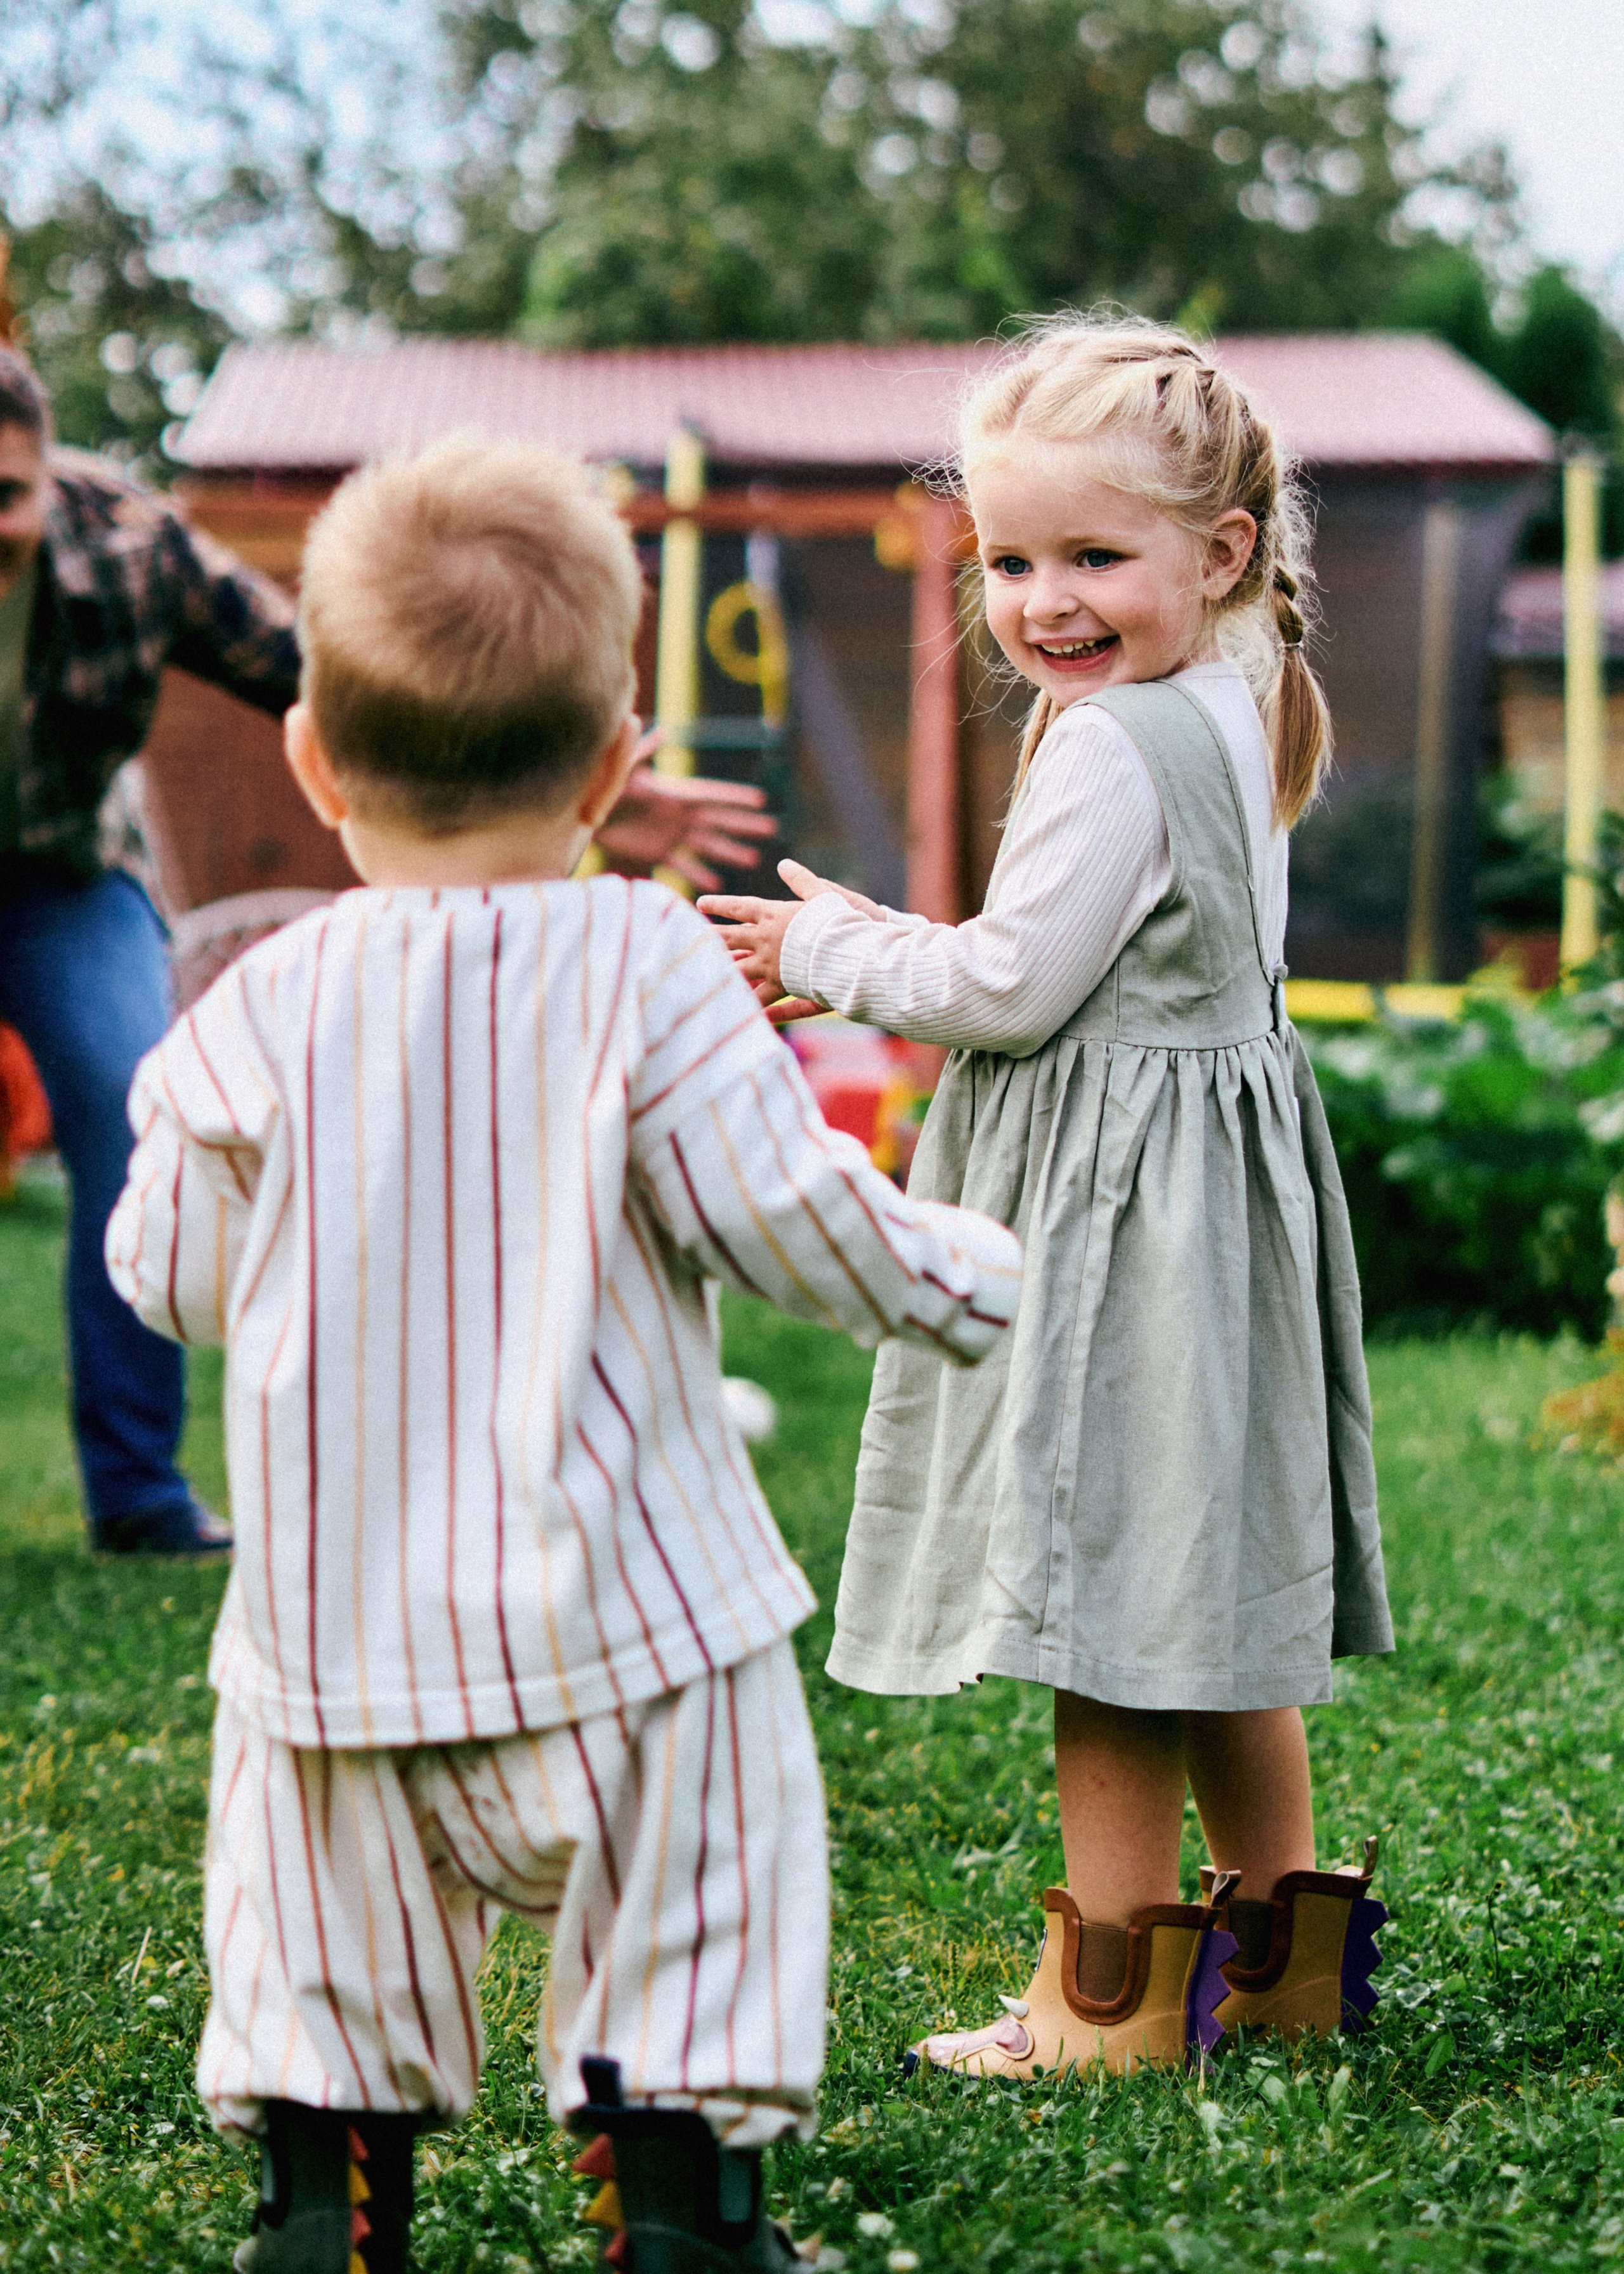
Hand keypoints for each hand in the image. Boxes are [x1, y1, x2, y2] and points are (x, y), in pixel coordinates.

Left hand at [594, 732, 776, 890]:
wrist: (582, 809)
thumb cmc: (602, 784)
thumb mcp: (623, 767)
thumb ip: (640, 750)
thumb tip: (656, 727)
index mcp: (674, 795)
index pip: (712, 796)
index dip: (735, 798)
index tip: (760, 801)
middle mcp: (677, 815)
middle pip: (718, 821)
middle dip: (744, 825)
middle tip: (771, 829)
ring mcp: (669, 835)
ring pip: (707, 845)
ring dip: (729, 852)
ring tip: (753, 859)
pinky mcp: (656, 852)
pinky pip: (682, 865)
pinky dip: (698, 874)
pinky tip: (715, 885)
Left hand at [699, 858, 883, 1015]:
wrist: (851, 952)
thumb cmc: (841, 920)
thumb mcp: (824, 894)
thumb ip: (802, 880)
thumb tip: (784, 864)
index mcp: (774, 915)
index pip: (740, 907)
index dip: (719, 905)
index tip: (700, 904)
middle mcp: (766, 939)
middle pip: (730, 938)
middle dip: (709, 938)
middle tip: (687, 938)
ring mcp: (771, 964)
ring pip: (737, 968)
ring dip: (719, 970)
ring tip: (699, 973)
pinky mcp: (783, 985)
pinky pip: (760, 996)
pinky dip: (748, 1001)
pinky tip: (734, 1006)